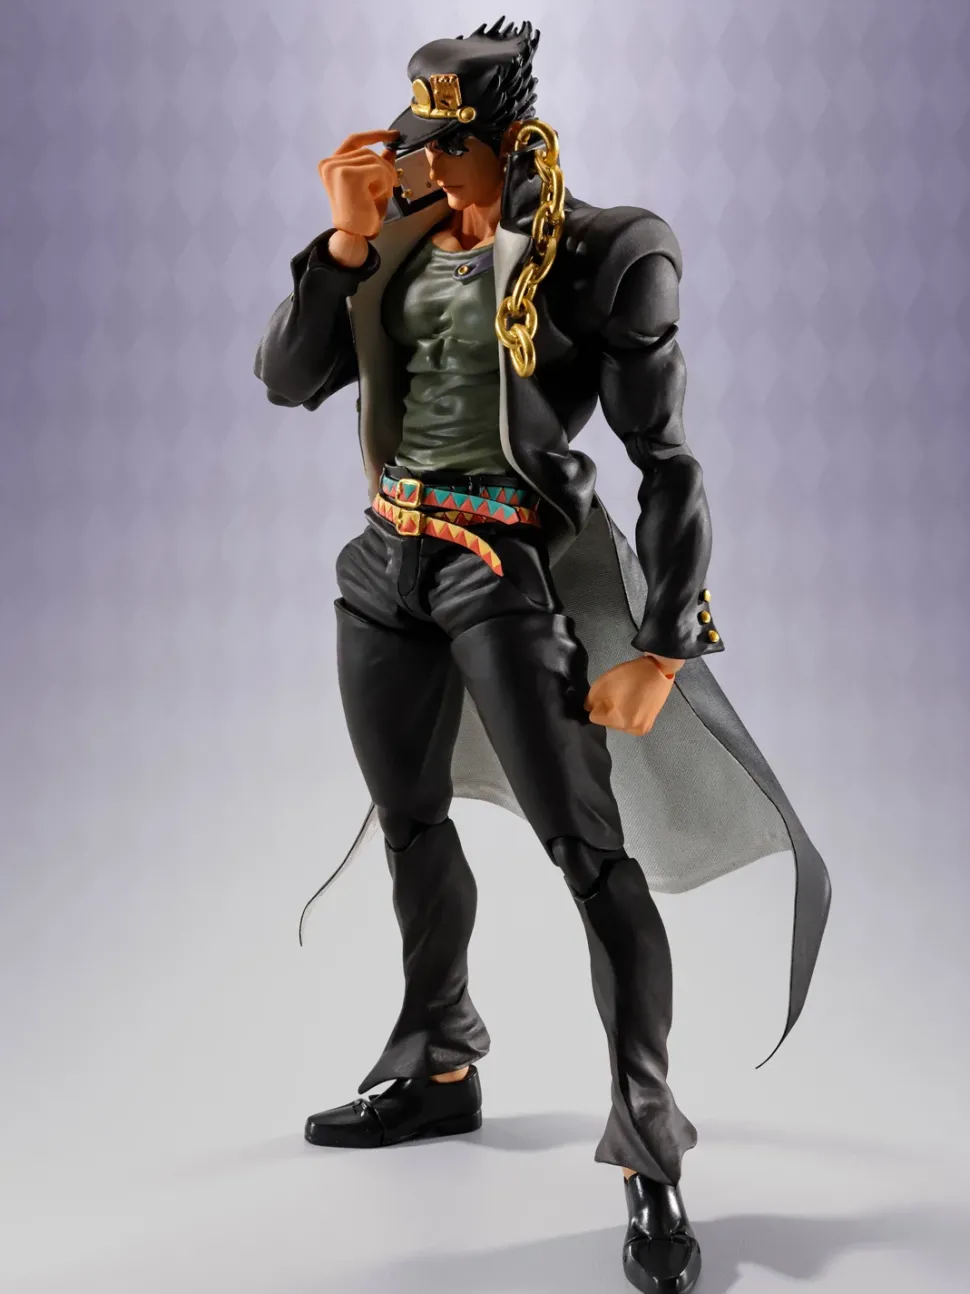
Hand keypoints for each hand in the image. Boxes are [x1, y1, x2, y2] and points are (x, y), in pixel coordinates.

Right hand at [318, 129, 400, 263]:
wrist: (355, 236)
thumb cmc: (361, 214)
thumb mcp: (372, 185)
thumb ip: (378, 166)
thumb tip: (390, 148)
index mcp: (329, 165)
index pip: (354, 141)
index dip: (374, 135)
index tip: (393, 135)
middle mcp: (328, 164)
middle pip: (366, 151)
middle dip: (385, 166)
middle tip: (394, 184)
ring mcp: (336, 168)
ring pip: (373, 159)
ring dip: (386, 177)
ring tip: (385, 194)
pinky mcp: (347, 175)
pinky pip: (377, 168)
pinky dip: (385, 182)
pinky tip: (382, 195)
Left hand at [584, 656, 680, 735]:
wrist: (658, 672)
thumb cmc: (630, 676)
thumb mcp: (603, 683)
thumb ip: (590, 700)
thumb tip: (590, 709)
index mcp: (618, 720)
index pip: (594, 717)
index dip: (598, 704)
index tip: (607, 694)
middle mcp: (629, 730)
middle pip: (607, 721)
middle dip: (608, 709)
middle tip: (619, 694)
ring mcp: (640, 729)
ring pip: (618, 723)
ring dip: (619, 712)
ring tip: (628, 697)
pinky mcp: (648, 726)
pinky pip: (629, 723)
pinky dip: (629, 715)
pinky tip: (635, 703)